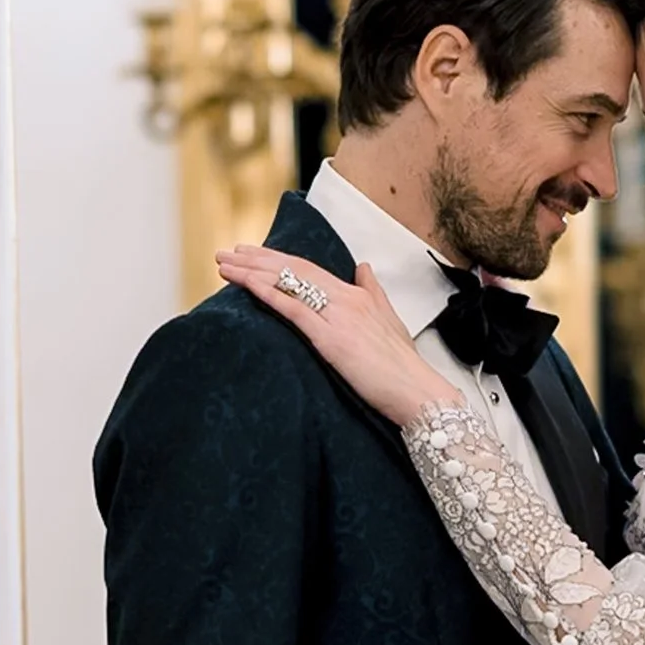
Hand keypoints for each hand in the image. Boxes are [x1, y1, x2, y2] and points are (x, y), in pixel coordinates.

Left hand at [216, 247, 452, 431]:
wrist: (418, 392)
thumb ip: (373, 292)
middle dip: (257, 258)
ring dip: (252, 271)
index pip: (309, 268)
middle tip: (227, 252)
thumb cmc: (404, 368)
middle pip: (294, 268)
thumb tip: (363, 267)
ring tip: (225, 264)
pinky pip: (293, 309)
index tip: (251, 253)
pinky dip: (268, 293)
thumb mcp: (390, 321)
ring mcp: (338, 316)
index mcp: (357, 295)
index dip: (278, 258)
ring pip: (289, 282)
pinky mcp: (331, 338)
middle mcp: (346, 298)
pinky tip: (246, 285)